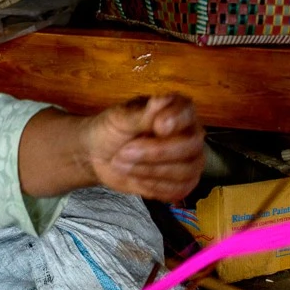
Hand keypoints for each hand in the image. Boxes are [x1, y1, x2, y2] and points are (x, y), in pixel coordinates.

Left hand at [83, 94, 204, 202]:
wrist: (99, 155)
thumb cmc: (112, 129)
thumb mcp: (120, 119)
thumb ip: (143, 114)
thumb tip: (162, 99)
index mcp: (178, 110)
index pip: (188, 113)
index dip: (176, 121)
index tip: (158, 126)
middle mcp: (190, 134)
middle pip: (190, 146)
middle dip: (156, 152)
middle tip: (124, 152)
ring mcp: (190, 160)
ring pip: (185, 172)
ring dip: (149, 171)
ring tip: (122, 164)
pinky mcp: (182, 183)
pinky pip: (178, 190)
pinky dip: (153, 186)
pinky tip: (135, 177)